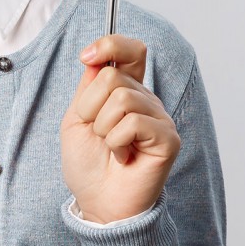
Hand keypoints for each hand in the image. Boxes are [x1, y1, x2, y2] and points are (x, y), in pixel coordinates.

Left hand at [61, 34, 180, 223]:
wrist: (97, 201)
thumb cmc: (88, 164)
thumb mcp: (76, 118)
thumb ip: (88, 86)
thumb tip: (97, 57)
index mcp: (126, 90)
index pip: (132, 51)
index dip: (111, 44)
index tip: (88, 55)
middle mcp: (146, 100)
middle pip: (113, 76)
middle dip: (90, 106)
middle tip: (96, 132)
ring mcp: (159, 118)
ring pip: (121, 98)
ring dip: (103, 128)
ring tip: (110, 147)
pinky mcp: (167, 138)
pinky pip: (133, 122)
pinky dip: (117, 142)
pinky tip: (122, 157)